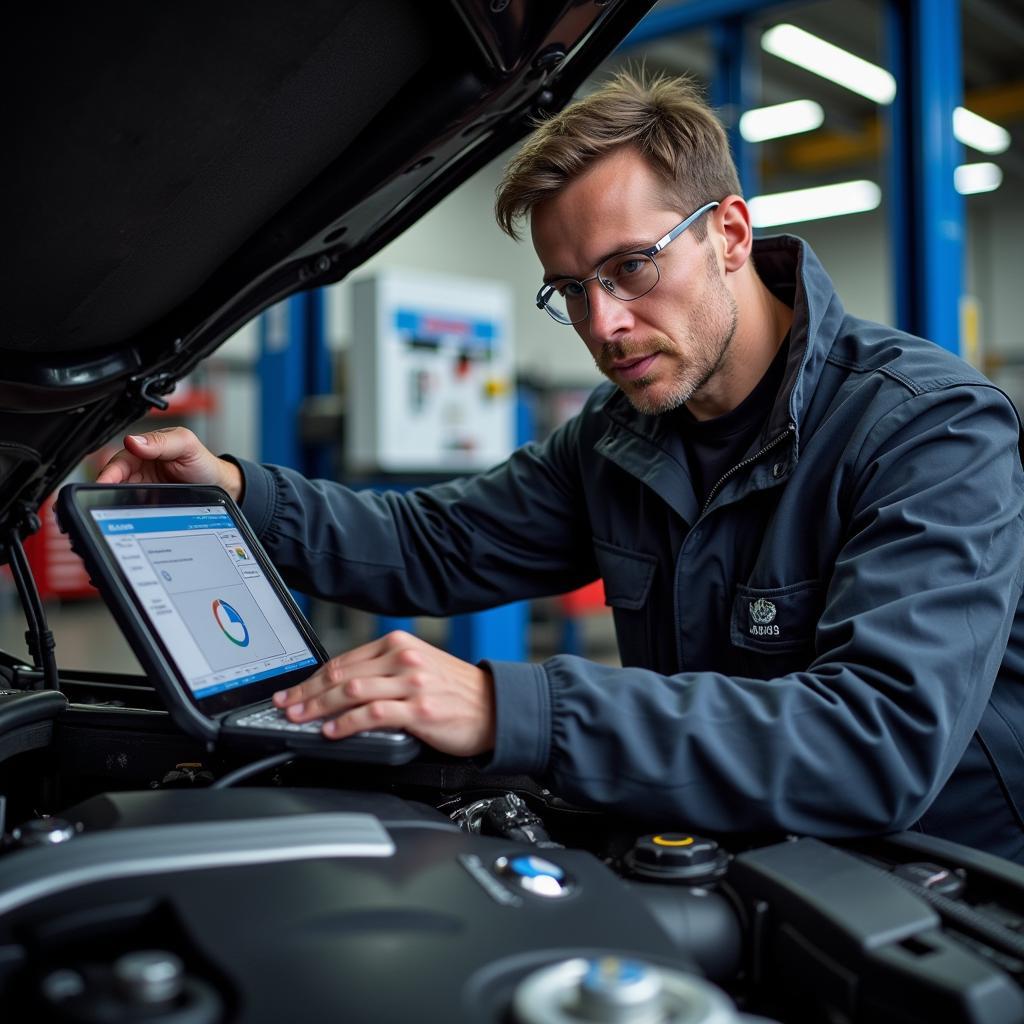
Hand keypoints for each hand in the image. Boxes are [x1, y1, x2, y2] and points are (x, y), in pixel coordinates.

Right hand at [95, 427, 242, 500]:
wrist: (220, 486)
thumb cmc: (203, 462)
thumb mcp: (186, 445)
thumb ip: (162, 442)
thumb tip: (133, 441)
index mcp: (144, 449)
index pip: (120, 461)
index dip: (109, 472)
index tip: (103, 483)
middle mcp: (140, 467)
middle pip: (115, 479)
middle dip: (104, 489)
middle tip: (99, 500)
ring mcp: (143, 486)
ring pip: (120, 494)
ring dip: (113, 502)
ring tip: (107, 510)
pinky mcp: (148, 501)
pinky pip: (133, 506)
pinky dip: (126, 511)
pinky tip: (124, 517)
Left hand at [273, 631, 495, 756]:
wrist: (496, 707)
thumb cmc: (457, 692)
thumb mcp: (419, 667)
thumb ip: (384, 671)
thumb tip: (340, 687)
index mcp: (400, 644)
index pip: (344, 660)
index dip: (312, 678)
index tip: (293, 691)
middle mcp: (404, 658)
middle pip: (342, 674)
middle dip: (307, 693)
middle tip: (286, 707)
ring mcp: (412, 683)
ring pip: (352, 691)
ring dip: (320, 707)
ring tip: (301, 720)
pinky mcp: (420, 709)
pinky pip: (374, 714)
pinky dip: (347, 723)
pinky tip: (333, 731)